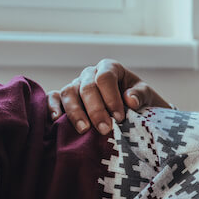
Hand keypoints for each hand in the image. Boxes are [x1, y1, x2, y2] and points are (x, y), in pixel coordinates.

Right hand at [48, 59, 171, 133]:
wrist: (131, 111)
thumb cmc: (138, 102)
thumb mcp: (146, 96)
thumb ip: (140, 95)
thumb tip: (130, 99)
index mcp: (109, 68)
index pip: (105, 78)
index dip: (111, 97)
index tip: (119, 117)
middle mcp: (90, 74)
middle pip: (86, 87)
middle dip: (96, 110)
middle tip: (105, 129)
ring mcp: (76, 85)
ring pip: (69, 92)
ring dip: (75, 112)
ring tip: (84, 130)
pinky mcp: (64, 97)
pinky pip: (53, 98)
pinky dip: (53, 107)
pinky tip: (57, 120)